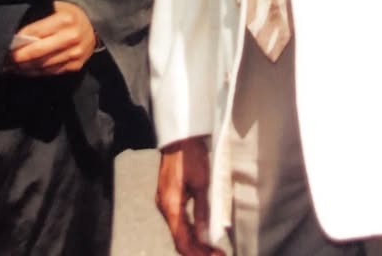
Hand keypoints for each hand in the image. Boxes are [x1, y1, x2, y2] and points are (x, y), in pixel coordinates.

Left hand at [5, 0, 97, 75]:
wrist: (95, 24)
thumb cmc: (69, 15)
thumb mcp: (57, 8)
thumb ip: (39, 19)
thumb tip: (15, 34)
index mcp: (65, 20)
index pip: (35, 32)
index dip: (18, 40)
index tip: (5, 44)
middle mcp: (71, 37)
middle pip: (37, 52)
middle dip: (18, 58)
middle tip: (5, 59)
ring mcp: (75, 53)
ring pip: (42, 65)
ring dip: (24, 68)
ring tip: (12, 66)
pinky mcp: (76, 65)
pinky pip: (50, 72)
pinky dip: (35, 72)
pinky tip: (26, 69)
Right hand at [155, 136, 223, 255]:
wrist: (179, 136)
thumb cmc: (191, 155)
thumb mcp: (202, 183)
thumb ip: (203, 211)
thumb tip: (206, 235)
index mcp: (171, 206)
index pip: (182, 241)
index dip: (199, 254)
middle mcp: (164, 207)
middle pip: (179, 239)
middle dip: (198, 251)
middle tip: (217, 255)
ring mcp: (164, 202)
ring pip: (178, 231)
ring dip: (195, 242)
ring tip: (212, 249)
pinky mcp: (168, 197)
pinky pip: (178, 220)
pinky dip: (190, 230)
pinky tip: (202, 233)